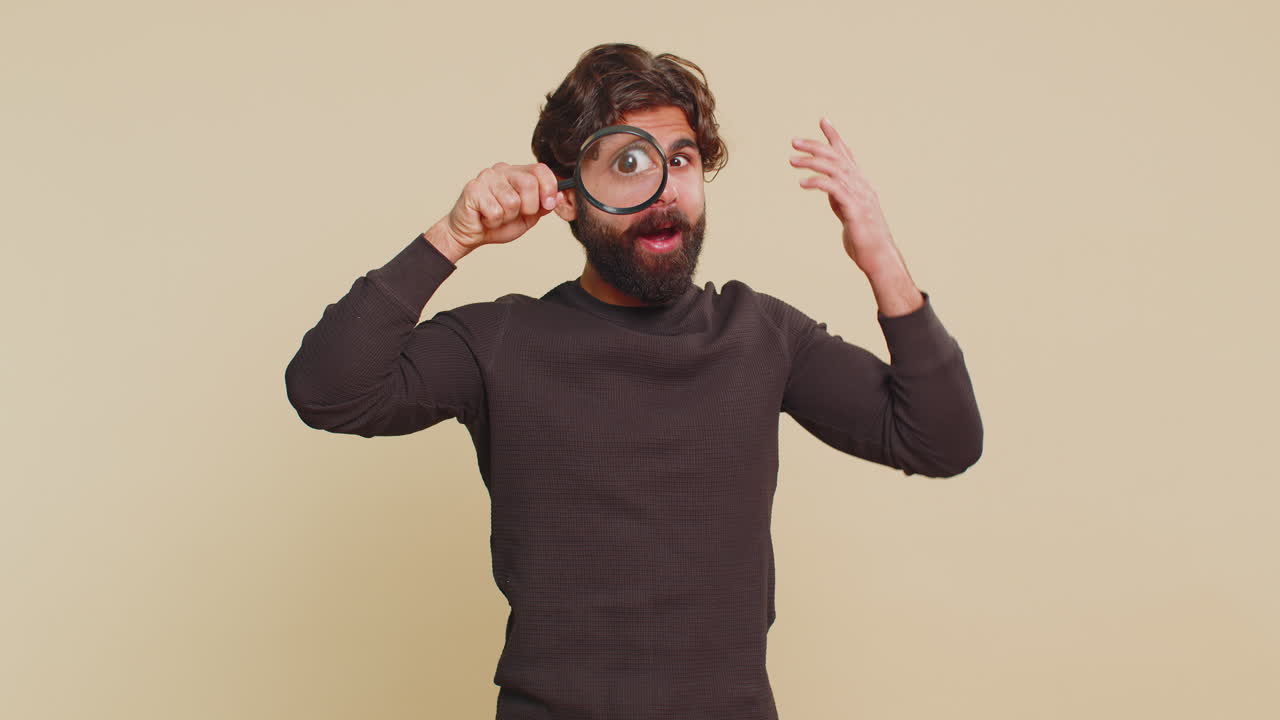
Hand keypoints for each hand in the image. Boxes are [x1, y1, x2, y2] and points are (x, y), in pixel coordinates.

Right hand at [440, 162, 564, 252]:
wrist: (471, 234)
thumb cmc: (498, 223)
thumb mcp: (528, 217)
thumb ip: (544, 205)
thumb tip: (560, 196)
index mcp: (517, 173)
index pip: (540, 169)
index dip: (549, 188)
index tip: (548, 204)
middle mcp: (502, 170)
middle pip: (529, 183)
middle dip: (528, 207)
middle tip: (515, 214)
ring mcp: (486, 177)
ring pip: (512, 200)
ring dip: (507, 217)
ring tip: (497, 216)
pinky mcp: (473, 189)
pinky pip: (495, 210)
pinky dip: (493, 221)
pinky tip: (485, 218)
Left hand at [790, 118, 900, 274]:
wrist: (879, 257)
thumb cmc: (864, 237)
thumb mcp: (849, 212)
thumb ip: (839, 197)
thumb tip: (826, 188)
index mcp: (861, 184)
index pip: (847, 154)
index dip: (835, 137)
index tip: (823, 120)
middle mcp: (862, 185)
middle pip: (837, 157)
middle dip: (815, 146)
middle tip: (794, 141)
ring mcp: (860, 196)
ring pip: (834, 170)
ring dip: (811, 162)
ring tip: (792, 160)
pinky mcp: (855, 210)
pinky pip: (834, 190)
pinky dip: (817, 182)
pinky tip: (802, 183)